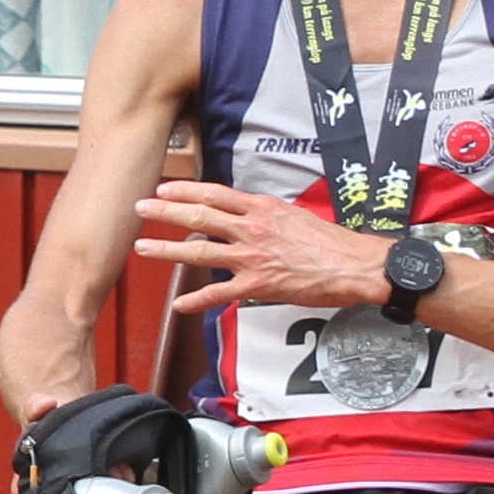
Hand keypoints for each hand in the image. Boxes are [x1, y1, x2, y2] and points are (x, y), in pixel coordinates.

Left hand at [136, 179, 390, 314]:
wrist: (352, 265)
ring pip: (200, 252)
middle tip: (140, 208)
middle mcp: (252, 229)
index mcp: (261, 209)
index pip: (215, 194)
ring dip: (168, 250)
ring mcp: (252, 257)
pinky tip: (178, 305)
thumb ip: (264, 215)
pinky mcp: (258, 285)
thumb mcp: (293, 215)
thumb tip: (243, 216)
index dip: (186, 190)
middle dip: (165, 212)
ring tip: (143, 248)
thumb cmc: (329, 242)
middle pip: (200, 217)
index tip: (164, 188)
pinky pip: (220, 293)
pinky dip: (197, 301)